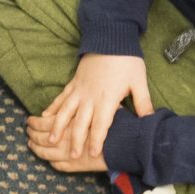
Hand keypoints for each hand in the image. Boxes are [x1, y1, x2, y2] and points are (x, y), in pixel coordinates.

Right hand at [29, 52, 151, 168]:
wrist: (110, 38)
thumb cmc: (127, 61)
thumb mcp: (139, 82)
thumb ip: (143, 103)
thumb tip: (149, 121)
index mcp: (107, 99)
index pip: (100, 125)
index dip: (96, 141)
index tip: (91, 154)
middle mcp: (90, 97)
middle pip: (80, 123)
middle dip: (75, 140)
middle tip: (71, 155)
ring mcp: (79, 90)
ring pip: (65, 112)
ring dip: (57, 127)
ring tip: (51, 140)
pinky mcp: (73, 83)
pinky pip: (61, 98)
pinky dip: (52, 108)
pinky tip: (44, 117)